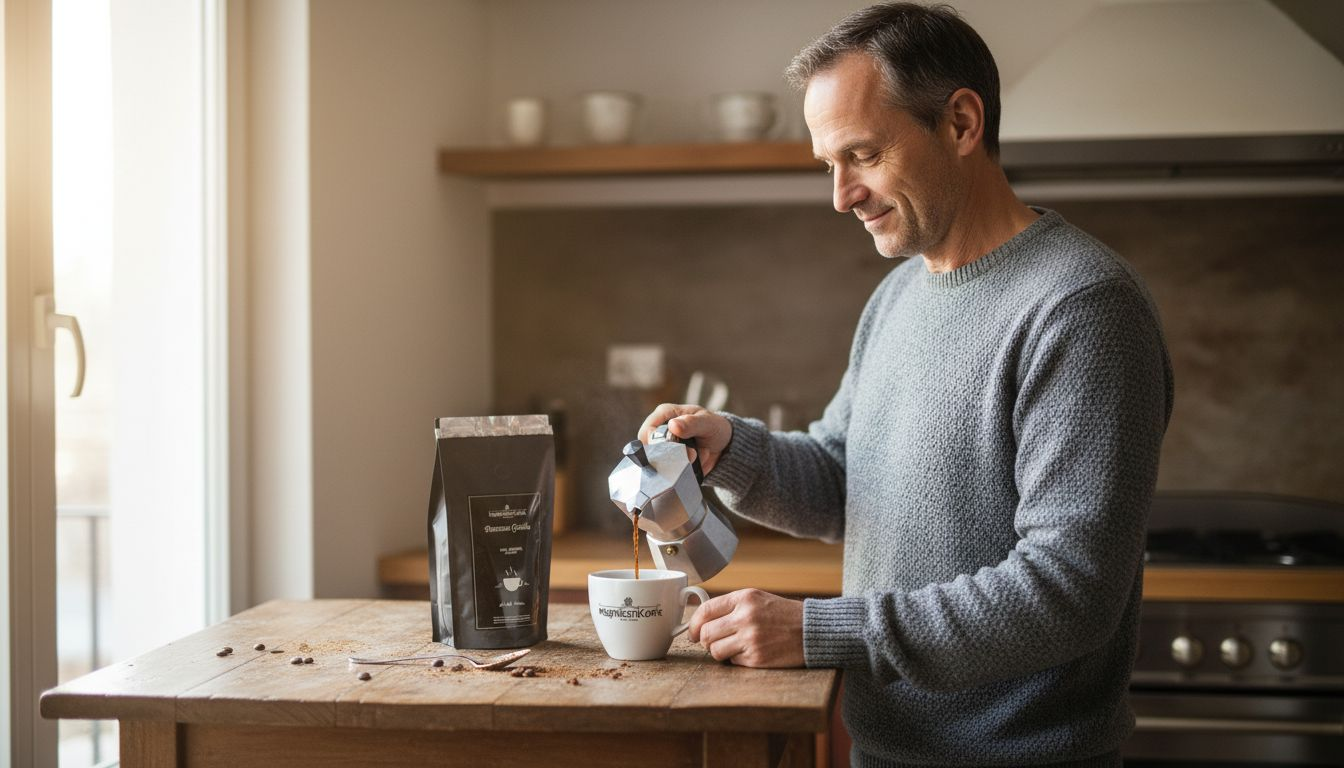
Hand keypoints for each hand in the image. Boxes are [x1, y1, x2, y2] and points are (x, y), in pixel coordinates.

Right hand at [638, 404, 732, 474]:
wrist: (723, 445)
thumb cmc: (713, 426)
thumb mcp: (707, 422)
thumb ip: (691, 423)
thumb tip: (673, 425)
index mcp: (664, 415)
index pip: (646, 432)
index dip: (657, 443)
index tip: (678, 449)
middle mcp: (659, 432)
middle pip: (651, 451)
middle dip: (673, 457)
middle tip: (693, 454)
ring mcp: (664, 450)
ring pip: (661, 465)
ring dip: (683, 465)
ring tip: (698, 456)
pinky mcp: (670, 464)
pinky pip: (671, 474)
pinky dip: (686, 471)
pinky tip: (698, 463)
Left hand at [687, 589, 803, 667]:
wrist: (812, 631)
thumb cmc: (783, 615)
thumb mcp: (757, 599)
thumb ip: (730, 606)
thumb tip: (701, 623)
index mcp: (744, 598)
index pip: (705, 610)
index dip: (693, 624)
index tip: (691, 632)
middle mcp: (745, 617)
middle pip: (706, 634)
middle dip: (706, 640)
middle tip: (715, 641)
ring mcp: (751, 639)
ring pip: (715, 651)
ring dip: (720, 652)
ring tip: (734, 646)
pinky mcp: (757, 658)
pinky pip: (733, 662)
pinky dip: (737, 659)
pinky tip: (751, 651)